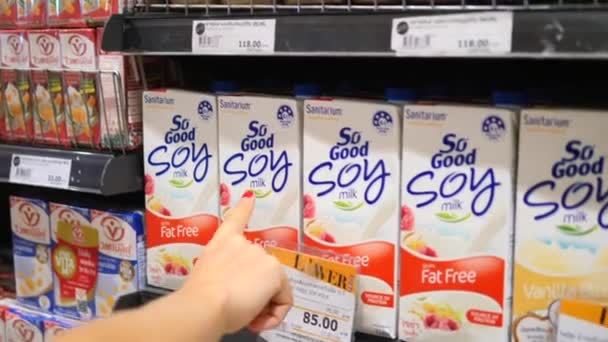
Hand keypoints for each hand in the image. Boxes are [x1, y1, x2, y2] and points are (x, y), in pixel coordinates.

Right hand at [178, 191, 292, 333]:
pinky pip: (284, 300)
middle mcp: (243, 244)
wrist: (205, 304)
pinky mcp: (274, 272)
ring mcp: (261, 256)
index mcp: (222, 244)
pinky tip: (259, 319)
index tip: (250, 197)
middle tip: (241, 312)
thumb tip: (233, 292)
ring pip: (273, 288)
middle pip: (259, 271)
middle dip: (255, 293)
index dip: (244, 207)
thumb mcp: (207, 282)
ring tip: (246, 317)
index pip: (235, 220)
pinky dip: (275, 314)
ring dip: (263, 306)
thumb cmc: (198, 300)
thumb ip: (223, 278)